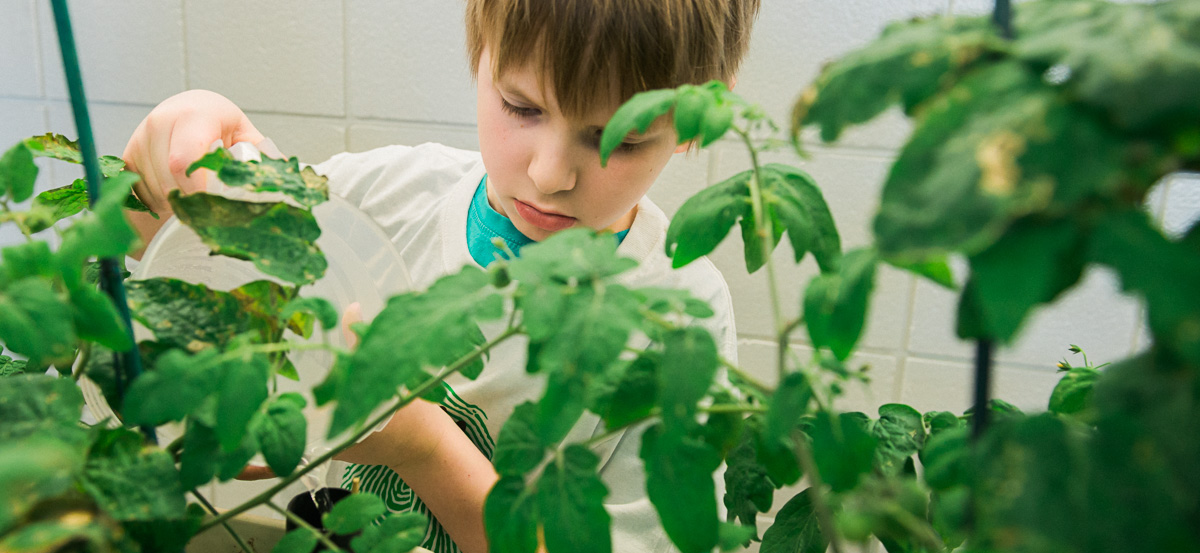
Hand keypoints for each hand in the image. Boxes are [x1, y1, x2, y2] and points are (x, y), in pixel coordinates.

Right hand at [122, 90, 263, 256]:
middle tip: (210, 205)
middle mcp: (162, 121)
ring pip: (154, 188)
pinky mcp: (127, 153)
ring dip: (175, 201)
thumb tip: (280, 184)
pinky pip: (138, 190)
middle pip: (169, 179)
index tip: (212, 207)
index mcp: (196, 114)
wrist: (189, 111)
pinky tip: (175, 192)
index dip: (197, 190)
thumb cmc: (223, 128)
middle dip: (190, 199)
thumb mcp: (246, 136)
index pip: (185, 159)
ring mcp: (140, 136)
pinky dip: (157, 201)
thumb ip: (261, 157)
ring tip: (195, 192)